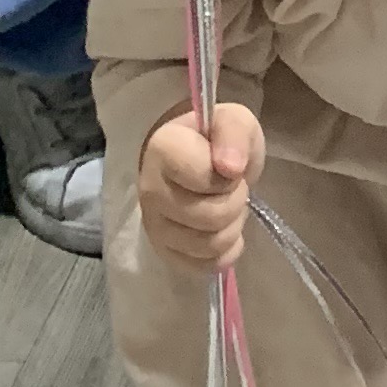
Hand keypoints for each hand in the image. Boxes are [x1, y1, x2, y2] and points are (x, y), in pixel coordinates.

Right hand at [132, 99, 261, 270]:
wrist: (198, 158)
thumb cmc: (215, 139)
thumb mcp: (234, 120)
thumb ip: (233, 133)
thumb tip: (231, 167)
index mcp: (162, 150)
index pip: (206, 177)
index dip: (229, 174)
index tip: (227, 164)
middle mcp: (149, 191)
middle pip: (212, 217)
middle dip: (236, 201)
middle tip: (233, 186)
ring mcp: (154, 226)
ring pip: (209, 245)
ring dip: (232, 226)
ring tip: (227, 205)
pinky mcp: (164, 253)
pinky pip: (205, 267)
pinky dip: (224, 252)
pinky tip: (222, 230)